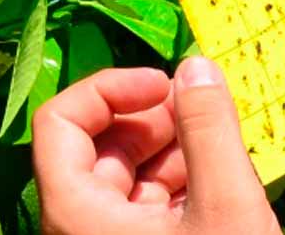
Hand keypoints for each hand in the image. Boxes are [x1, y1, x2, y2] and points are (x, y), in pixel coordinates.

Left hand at [31, 57, 278, 234]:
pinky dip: (177, 189)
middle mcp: (77, 226)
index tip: (162, 84)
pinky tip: (219, 182)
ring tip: (220, 145)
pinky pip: (143, 213)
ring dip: (171, 152)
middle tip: (204, 108)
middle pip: (96, 146)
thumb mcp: (227, 207)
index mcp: (75, 210)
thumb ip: (209, 130)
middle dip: (152, 119)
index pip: (58, 121)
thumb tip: (196, 65)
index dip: (108, 89)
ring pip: (124, 180)